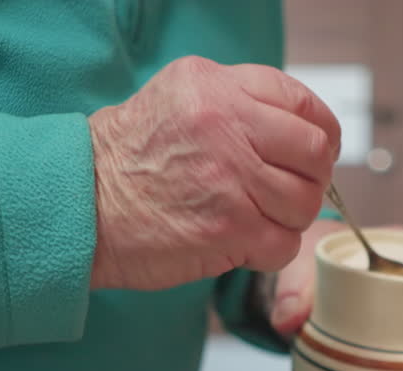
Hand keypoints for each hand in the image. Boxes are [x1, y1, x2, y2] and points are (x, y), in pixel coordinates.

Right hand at [88, 56, 340, 289]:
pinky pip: (285, 244)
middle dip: (310, 178)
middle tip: (286, 192)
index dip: (321, 133)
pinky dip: (271, 250)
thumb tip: (298, 126)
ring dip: (288, 218)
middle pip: (315, 153)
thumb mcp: (177, 97)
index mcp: (217, 87)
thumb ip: (236, 101)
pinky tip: (243, 244)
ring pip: (305, 202)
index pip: (302, 103)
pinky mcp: (230, 229)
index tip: (312, 155)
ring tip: (256, 219)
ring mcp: (231, 179)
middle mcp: (227, 126)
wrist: (82, 206)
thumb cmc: (128, 158)